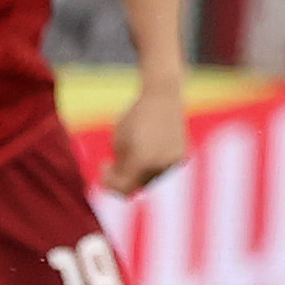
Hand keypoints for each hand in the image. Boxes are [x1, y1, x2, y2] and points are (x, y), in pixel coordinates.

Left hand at [103, 76, 191, 195]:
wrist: (163, 97)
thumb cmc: (136, 116)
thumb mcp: (119, 139)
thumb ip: (119, 163)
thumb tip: (117, 182)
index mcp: (140, 160)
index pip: (122, 187)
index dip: (110, 183)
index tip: (104, 169)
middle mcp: (159, 165)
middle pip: (137, 186)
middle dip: (124, 179)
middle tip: (115, 165)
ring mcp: (172, 162)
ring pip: (152, 179)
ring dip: (140, 173)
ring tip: (133, 153)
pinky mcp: (181, 157)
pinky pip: (164, 170)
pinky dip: (154, 165)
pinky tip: (149, 150)